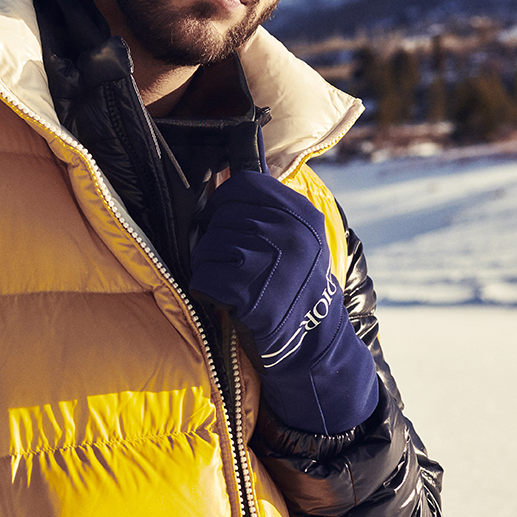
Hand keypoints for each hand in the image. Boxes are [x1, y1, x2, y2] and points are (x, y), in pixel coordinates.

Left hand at [188, 172, 377, 435]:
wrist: (312, 347)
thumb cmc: (292, 289)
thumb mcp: (297, 241)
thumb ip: (267, 208)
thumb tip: (223, 169)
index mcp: (303, 216)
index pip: (244, 184)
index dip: (222, 202)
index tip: (222, 222)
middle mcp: (292, 235)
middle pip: (220, 218)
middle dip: (214, 243)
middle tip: (231, 267)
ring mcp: (274, 265)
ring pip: (207, 247)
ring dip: (208, 268)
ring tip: (229, 284)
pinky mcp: (253, 295)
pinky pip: (204, 277)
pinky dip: (206, 290)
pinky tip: (225, 301)